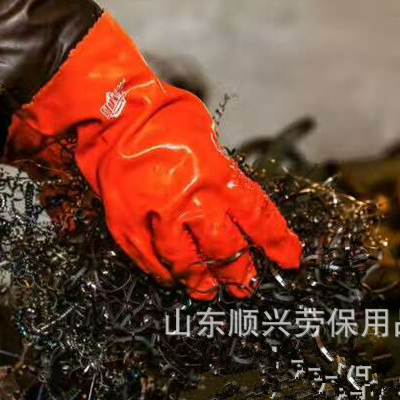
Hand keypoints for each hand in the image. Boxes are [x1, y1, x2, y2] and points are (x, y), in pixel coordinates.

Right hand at [5, 13, 301, 298]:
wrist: (111, 109)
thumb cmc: (160, 113)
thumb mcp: (206, 135)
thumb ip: (221, 170)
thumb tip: (232, 196)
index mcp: (216, 174)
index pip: (257, 217)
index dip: (276, 243)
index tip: (288, 259)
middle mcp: (191, 199)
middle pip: (225, 249)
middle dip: (240, 271)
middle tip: (246, 284)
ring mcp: (157, 215)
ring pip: (187, 263)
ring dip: (202, 281)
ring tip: (209, 290)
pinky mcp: (127, 224)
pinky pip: (150, 260)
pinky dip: (163, 273)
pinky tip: (172, 279)